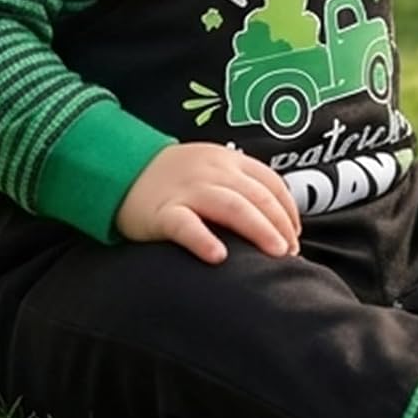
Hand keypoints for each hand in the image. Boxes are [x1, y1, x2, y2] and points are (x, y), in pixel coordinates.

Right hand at [116, 142, 301, 264]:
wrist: (122, 170)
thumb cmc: (175, 178)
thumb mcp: (213, 169)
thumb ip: (241, 186)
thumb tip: (276, 220)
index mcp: (229, 160)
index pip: (271, 183)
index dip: (288, 211)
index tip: (295, 236)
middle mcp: (214, 171)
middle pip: (258, 196)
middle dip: (281, 224)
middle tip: (291, 253)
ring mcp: (188, 190)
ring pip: (233, 206)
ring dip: (260, 229)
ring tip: (276, 253)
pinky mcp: (162, 211)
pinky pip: (185, 225)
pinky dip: (203, 240)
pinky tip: (218, 256)